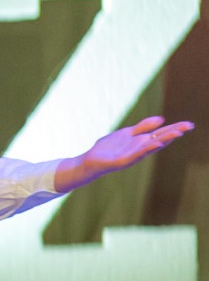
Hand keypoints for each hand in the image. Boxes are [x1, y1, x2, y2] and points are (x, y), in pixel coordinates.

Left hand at [55, 116, 192, 191]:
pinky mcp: (123, 161)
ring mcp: (133, 155)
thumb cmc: (108, 148)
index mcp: (141, 142)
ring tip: (177, 132)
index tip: (189, 124)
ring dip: (164, 140)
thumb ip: (142, 127)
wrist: (89, 162)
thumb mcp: (126, 133)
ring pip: (151, 146)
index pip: (161, 134)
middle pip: (160, 139)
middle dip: (174, 132)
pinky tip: (155, 143)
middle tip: (189, 126)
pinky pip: (137, 154)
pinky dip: (146, 149)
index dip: (174, 128)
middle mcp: (140, 149)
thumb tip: (161, 119)